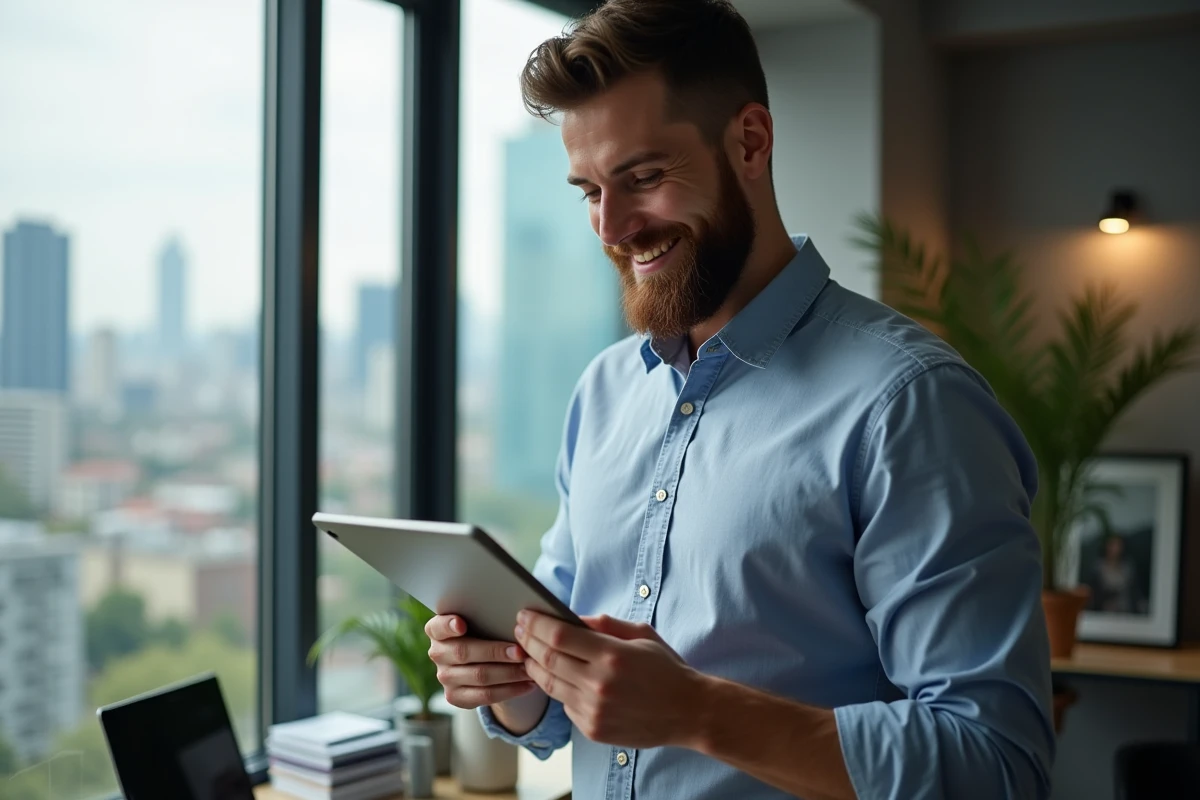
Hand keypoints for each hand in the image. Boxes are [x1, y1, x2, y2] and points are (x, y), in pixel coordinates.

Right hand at [426, 614, 537, 708]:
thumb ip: (487, 617)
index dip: (448, 625)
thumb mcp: (479, 620)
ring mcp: (444, 677)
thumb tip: (518, 618)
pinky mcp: (455, 696)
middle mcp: (437, 653)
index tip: (462, 624)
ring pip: (479, 676)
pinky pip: (485, 696)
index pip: (437, 626)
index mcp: (437, 630)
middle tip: (520, 652)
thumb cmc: (483, 630)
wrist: (479, 659)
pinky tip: (527, 685)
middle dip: (495, 652)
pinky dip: (510, 690)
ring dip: (508, 673)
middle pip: (464, 652)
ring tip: (529, 669)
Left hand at [515, 610, 703, 748]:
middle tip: (519, 630)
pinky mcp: (593, 729)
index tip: (524, 615)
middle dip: (527, 641)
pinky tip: (557, 677)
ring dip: (533, 666)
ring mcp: (594, 710)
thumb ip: (605, 624)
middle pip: (547, 660)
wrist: (688, 711)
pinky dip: (557, 689)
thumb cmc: (665, 668)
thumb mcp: (641, 635)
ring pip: (549, 685)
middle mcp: (600, 684)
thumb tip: (571, 617)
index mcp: (612, 655)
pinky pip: (565, 705)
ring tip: (528, 653)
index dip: (536, 624)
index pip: (559, 636)